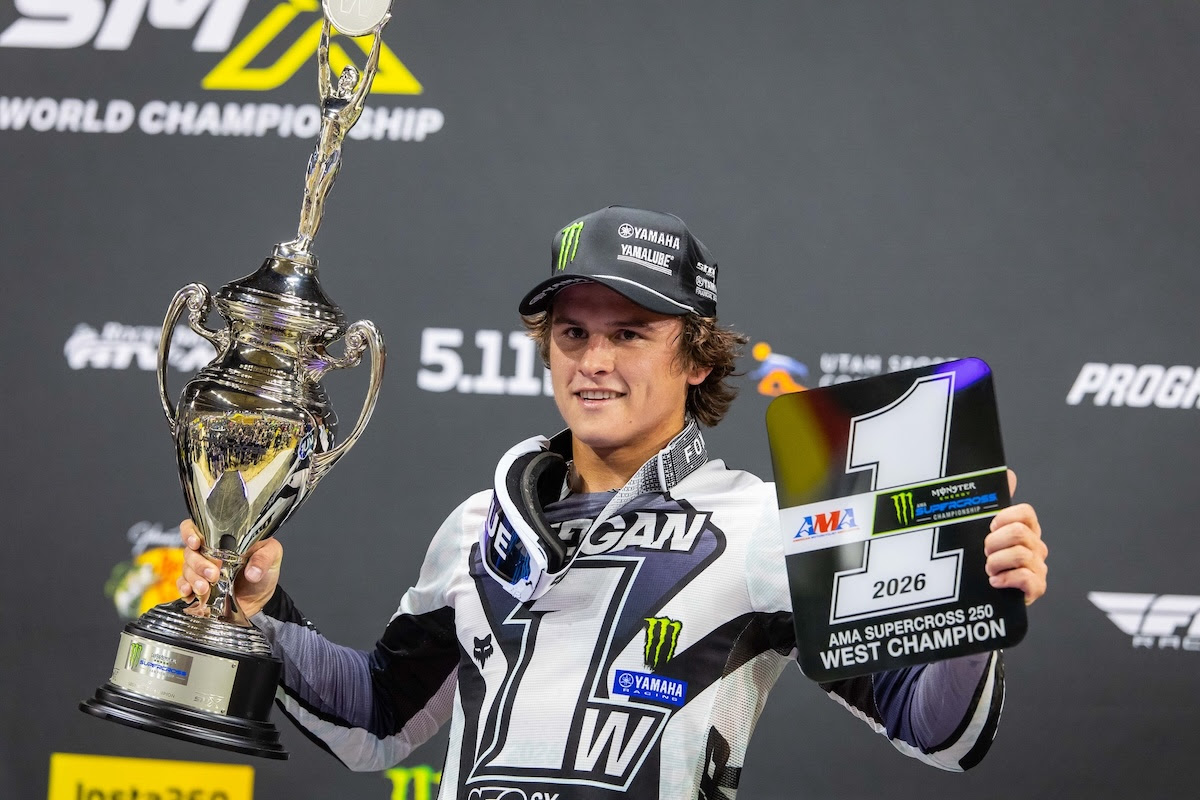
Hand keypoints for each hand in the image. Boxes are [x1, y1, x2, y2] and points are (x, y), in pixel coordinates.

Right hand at [177, 520, 282, 621]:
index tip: (196, 543)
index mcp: (224, 538)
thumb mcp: (272, 557)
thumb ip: (264, 559)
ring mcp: (201, 569)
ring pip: (186, 569)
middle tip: (213, 574)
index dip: (190, 533)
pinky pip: (183, 585)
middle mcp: (209, 551)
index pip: (198, 527)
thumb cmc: (264, 570)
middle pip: (190, 551)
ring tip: (205, 588)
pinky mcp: (198, 586)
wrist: (261, 599)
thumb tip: (253, 572)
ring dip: (193, 579)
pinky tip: (190, 593)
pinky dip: (184, 589)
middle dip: (198, 564)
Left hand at [983, 470, 1048, 604]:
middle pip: (1019, 532)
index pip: (1025, 512)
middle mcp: (1035, 546)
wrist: (981, 595)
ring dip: (996, 562)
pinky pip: (1027, 578)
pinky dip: (1006, 579)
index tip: (990, 526)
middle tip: (984, 552)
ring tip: (988, 569)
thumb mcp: (980, 529)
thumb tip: (1008, 474)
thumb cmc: (981, 560)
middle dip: (994, 542)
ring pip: (1020, 554)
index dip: (1006, 517)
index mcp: (1025, 530)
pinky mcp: (1036, 588)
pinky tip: (995, 581)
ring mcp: (1038, 567)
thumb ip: (993, 503)